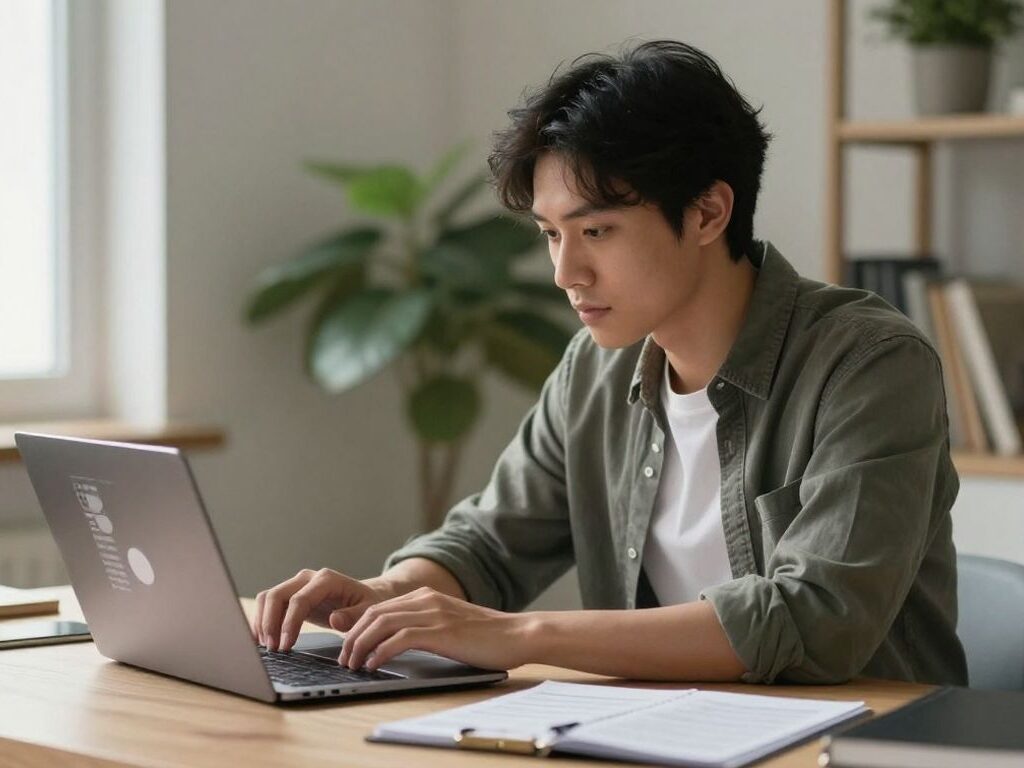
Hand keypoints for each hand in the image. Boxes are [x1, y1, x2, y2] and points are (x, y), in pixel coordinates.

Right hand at [251, 568, 390, 651]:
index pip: (299, 599)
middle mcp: (308, 578)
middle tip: (273, 649)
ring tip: (267, 647)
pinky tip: (262, 640)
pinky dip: (262, 620)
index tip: (286, 646)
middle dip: (270, 623)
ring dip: (262, 622)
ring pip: (268, 598)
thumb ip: (353, 616)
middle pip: (276, 595)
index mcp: (326, 579)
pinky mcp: (290, 595)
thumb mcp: (368, 611)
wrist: (363, 596)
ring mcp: (296, 584)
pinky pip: (269, 604)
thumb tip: (334, 619)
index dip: (289, 623)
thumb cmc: (366, 604)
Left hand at [339, 587, 529, 671]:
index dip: (358, 627)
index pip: (379, 607)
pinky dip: (381, 652)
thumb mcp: (451, 624)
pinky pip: (399, 639)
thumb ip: (427, 626)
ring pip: (381, 624)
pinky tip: (375, 665)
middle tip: (345, 659)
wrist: (518, 634)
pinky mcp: (441, 632)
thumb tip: (398, 643)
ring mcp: (434, 614)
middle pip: (374, 613)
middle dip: (353, 637)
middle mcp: (426, 600)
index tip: (350, 647)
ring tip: (353, 664)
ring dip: (361, 645)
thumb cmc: (488, 636)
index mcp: (427, 596)